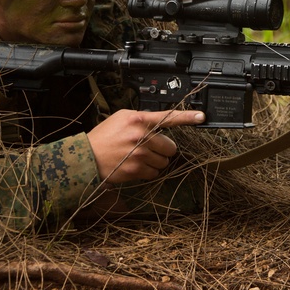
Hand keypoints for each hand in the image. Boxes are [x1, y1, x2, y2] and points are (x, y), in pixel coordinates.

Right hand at [87, 109, 204, 183]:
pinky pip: (155, 172)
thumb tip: (161, 122)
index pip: (168, 117)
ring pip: (164, 161)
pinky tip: (135, 166)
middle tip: (148, 148)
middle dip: (163, 149)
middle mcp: (141, 135)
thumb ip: (143, 118)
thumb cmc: (105, 137)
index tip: (202, 117)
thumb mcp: (122, 118)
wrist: (87, 157)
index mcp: (138, 119)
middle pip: (171, 146)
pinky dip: (148, 171)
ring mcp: (140, 153)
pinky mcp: (137, 169)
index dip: (187, 117)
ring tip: (138, 157)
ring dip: (155, 161)